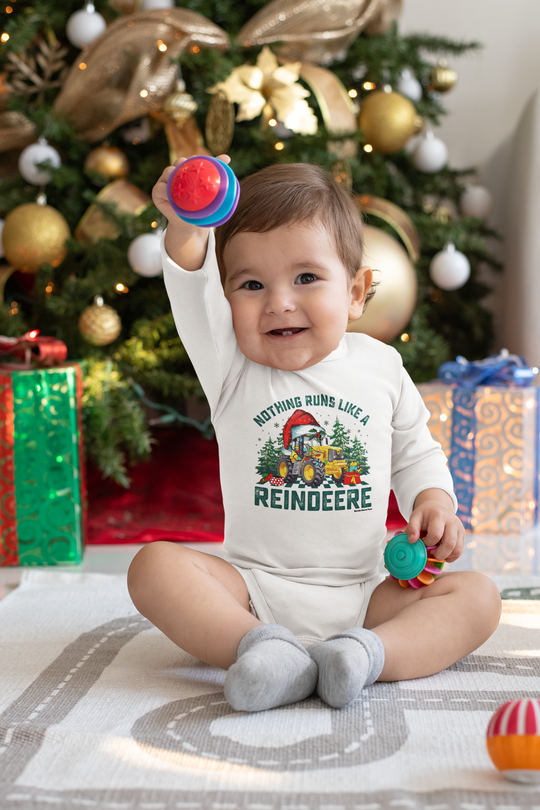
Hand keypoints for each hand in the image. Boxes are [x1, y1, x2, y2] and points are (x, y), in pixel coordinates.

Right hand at [153, 154, 230, 270]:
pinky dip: (165, 190)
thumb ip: (214, 173)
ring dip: (173, 176)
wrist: (189, 224)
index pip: (186, 160)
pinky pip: (159, 189)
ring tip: (182, 183)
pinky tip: (172, 194)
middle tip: (190, 173)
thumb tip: (227, 157)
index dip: (191, 160)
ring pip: (167, 173)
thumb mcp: (207, 190)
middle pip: (176, 164)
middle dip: (182, 166)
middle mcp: (173, 174)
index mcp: (183, 170)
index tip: (199, 165)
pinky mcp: (157, 193)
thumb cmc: (198, 206)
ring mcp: (163, 182)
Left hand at [407, 488, 464, 562]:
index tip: (424, 543)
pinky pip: (460, 550)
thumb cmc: (425, 514)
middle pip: (449, 544)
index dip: (428, 543)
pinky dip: (452, 556)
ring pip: (457, 549)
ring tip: (437, 553)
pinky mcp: (462, 534)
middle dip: (439, 554)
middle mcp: (452, 521)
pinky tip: (443, 554)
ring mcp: (459, 528)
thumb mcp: (415, 517)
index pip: (436, 535)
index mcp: (439, 516)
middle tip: (431, 553)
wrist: (438, 507)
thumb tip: (412, 541)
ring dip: (446, 556)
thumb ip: (412, 528)